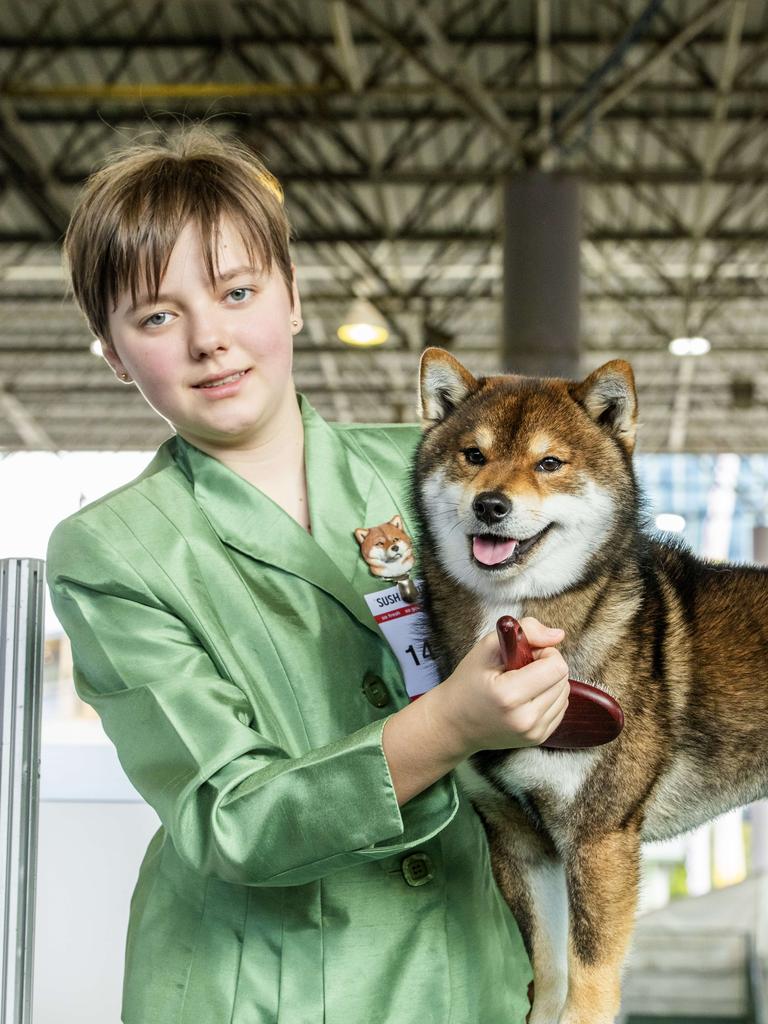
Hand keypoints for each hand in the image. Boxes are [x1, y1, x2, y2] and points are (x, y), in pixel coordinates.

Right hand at [430, 617, 569, 756]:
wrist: (455, 723)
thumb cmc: (468, 683)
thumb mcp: (486, 648)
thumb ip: (525, 631)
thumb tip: (558, 635)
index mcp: (509, 695)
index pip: (556, 667)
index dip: (544, 652)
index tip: (525, 654)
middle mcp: (525, 719)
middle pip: (563, 679)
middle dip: (547, 666)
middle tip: (520, 668)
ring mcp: (533, 733)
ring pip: (564, 693)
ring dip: (549, 682)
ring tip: (522, 683)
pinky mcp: (538, 739)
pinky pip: (560, 708)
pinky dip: (548, 697)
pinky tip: (526, 696)